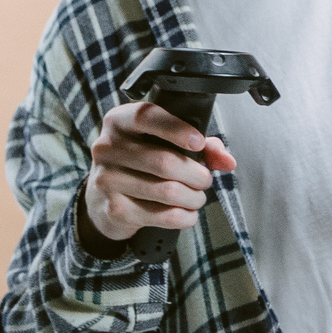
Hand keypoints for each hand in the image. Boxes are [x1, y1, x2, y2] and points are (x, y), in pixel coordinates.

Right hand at [83, 101, 235, 241]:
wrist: (104, 197)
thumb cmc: (143, 161)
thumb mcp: (167, 142)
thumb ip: (202, 145)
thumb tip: (227, 161)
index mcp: (119, 121)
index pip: (146, 116)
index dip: (177, 129)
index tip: (199, 143)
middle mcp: (107, 148)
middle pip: (164, 162)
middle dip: (197, 175)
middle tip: (205, 180)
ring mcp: (106, 180)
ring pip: (168, 191)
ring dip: (194, 197)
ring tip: (197, 196)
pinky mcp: (114, 209)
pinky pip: (163, 215)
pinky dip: (185, 216)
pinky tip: (187, 212)